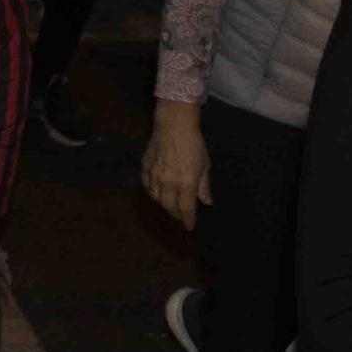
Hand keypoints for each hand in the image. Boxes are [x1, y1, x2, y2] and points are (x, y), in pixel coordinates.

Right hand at [141, 99, 210, 230]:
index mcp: (186, 183)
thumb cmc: (193, 143)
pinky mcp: (145, 168)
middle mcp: (169, 183)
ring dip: (164, 205)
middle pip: (169, 207)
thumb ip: (204, 185)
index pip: (186, 209)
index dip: (188, 220)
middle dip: (176, 214)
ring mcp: (155, 176)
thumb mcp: (204, 164)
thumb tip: (206, 202)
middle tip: (181, 216)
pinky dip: (152, 193)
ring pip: (157, 199)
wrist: (173, 124)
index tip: (190, 227)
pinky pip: (147, 187)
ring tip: (170, 205)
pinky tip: (157, 193)